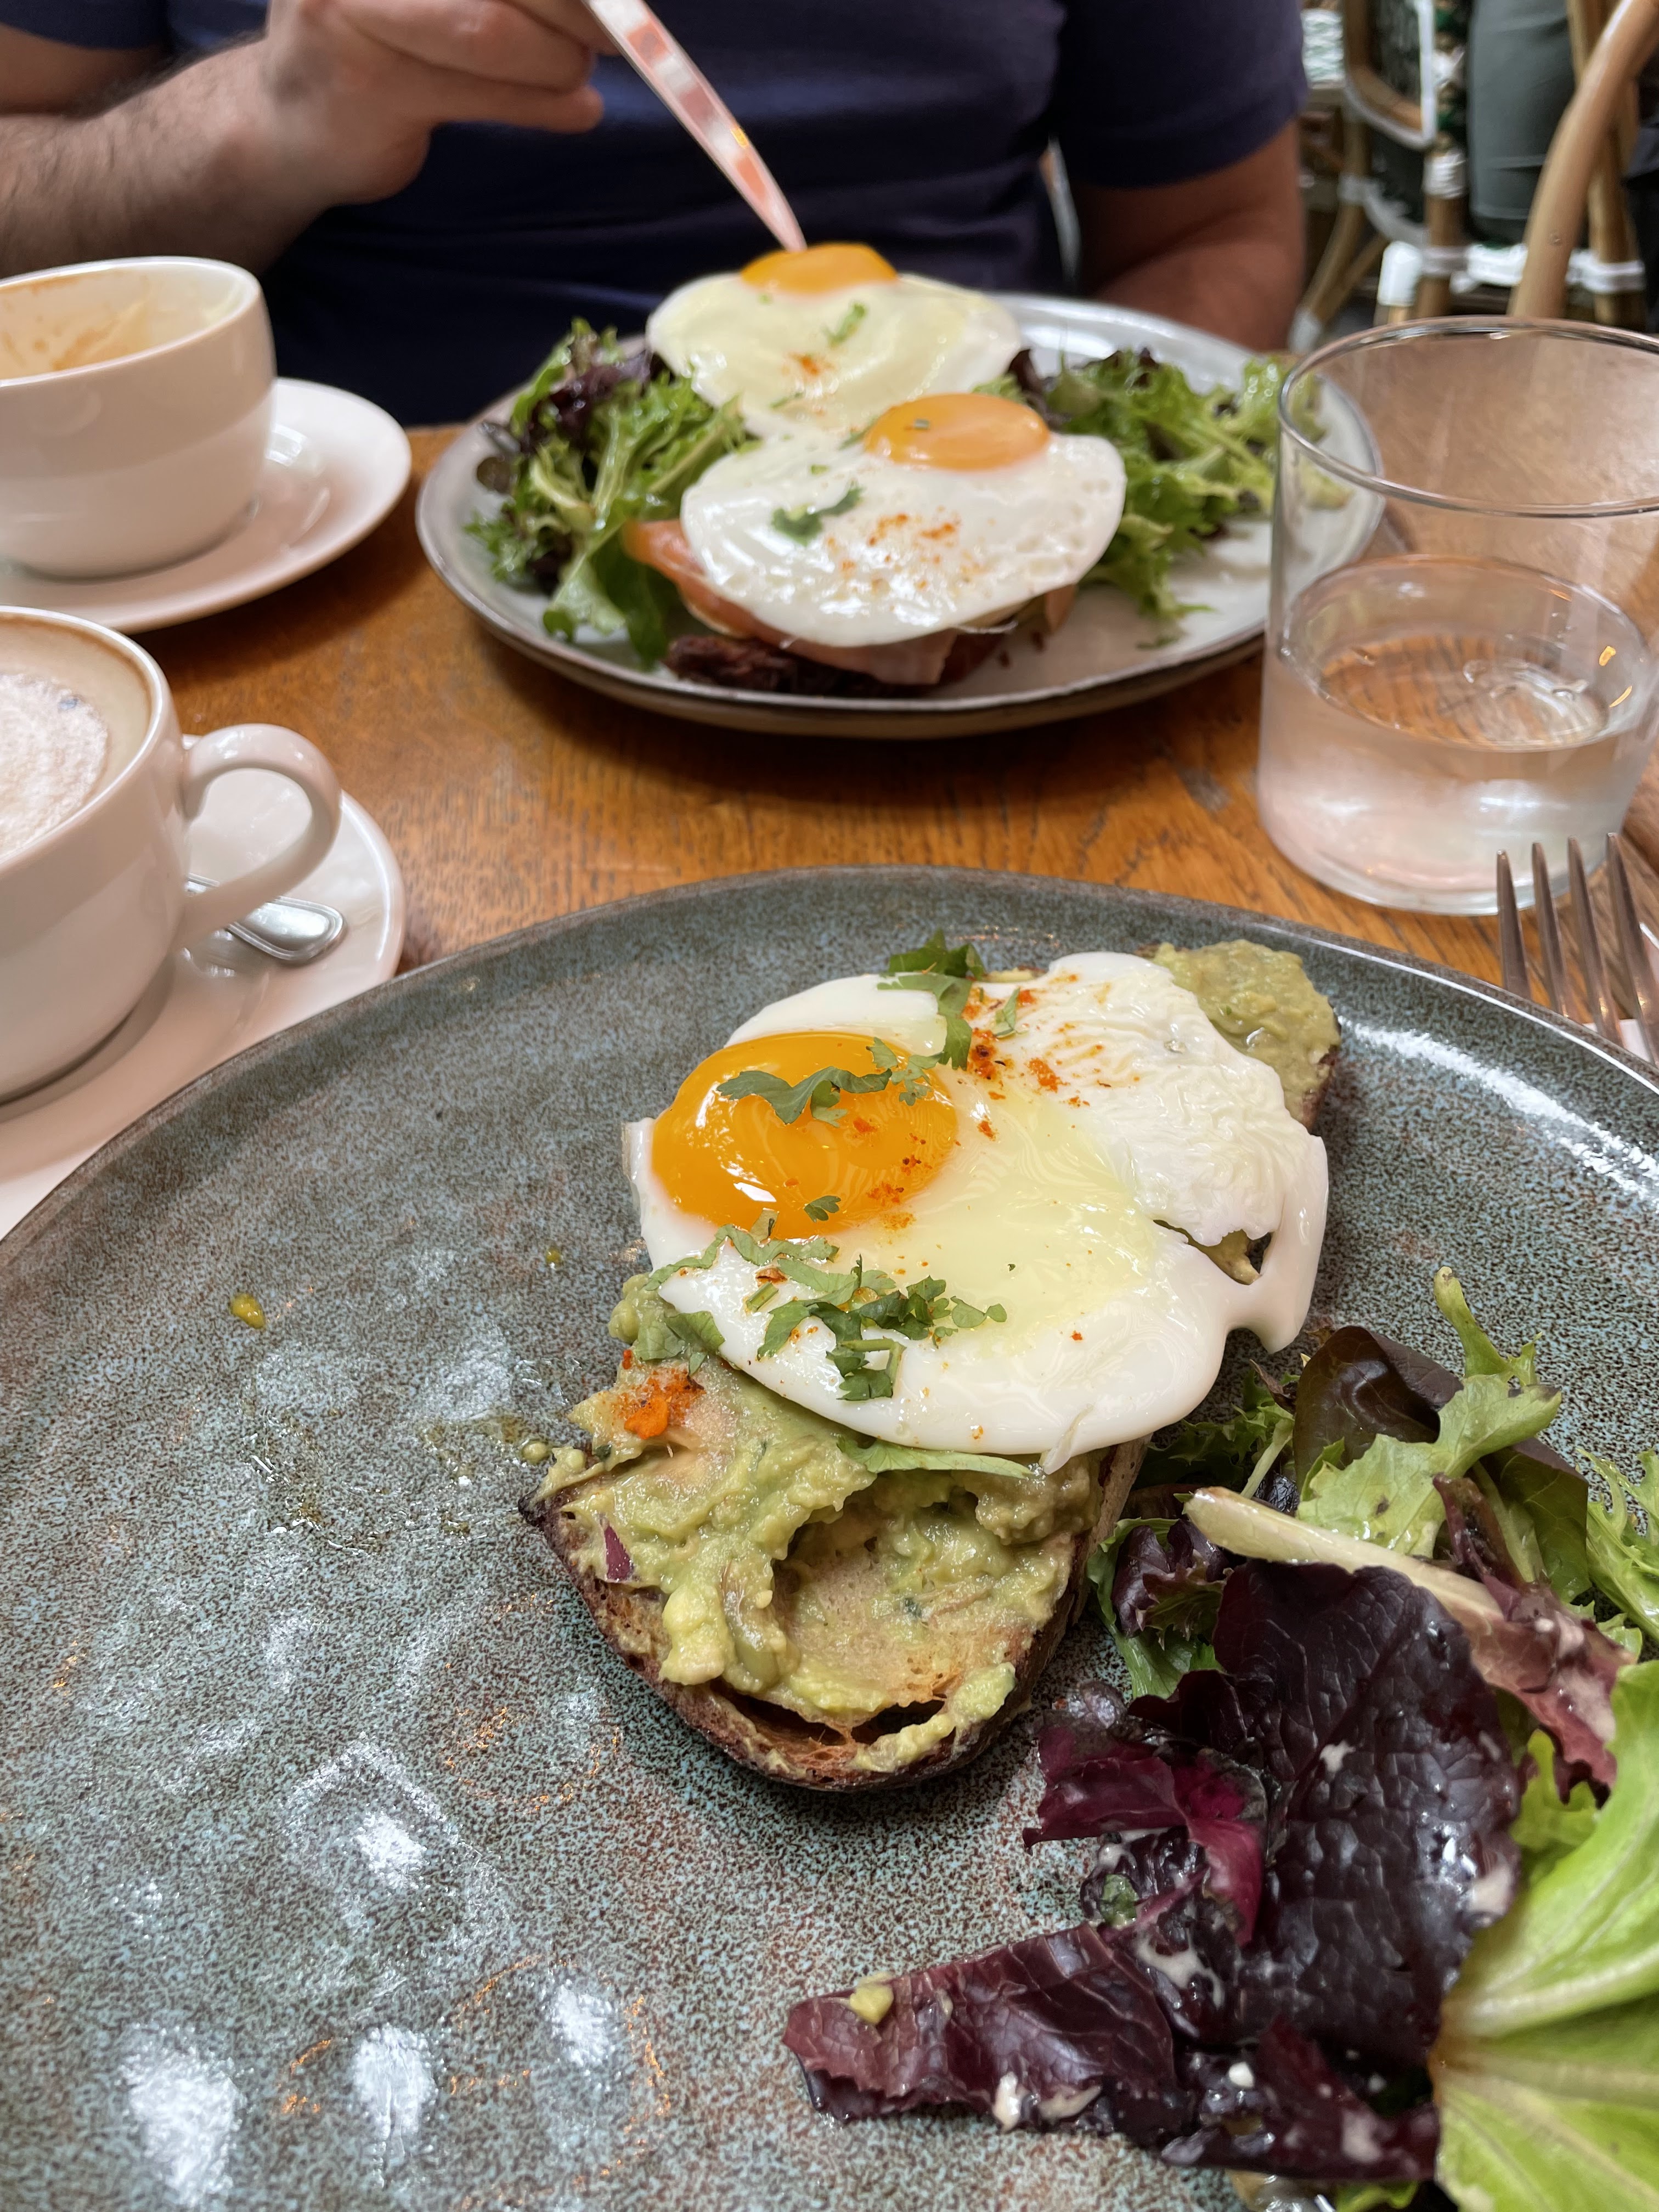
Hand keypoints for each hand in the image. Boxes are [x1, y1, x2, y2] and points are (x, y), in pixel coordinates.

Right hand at [255, 0, 611, 203]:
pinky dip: (547, 106)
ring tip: (579, 77)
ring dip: (561, 61)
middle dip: (579, 5)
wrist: (286, 121)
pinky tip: (577, 112)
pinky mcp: (370, 86)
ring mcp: (355, 11)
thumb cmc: (375, 37)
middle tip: (620, 34)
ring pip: (494, 31)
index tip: (618, 0)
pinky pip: (486, 95)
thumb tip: (607, 0)